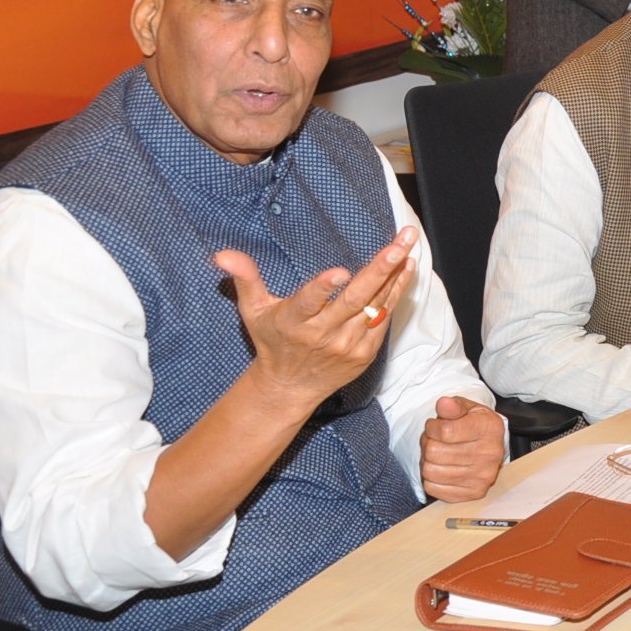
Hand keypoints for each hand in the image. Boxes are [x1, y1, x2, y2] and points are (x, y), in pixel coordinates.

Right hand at [212, 229, 417, 416]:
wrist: (291, 387)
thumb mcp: (253, 311)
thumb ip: (245, 279)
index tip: (340, 272)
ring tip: (408, 248)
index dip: (323, 288)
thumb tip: (222, 254)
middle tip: (399, 244)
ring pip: (375, 307)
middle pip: (354, 300)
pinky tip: (406, 270)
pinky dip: (396, 294)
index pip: (308, 303)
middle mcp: (322, 334)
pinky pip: (383, 320)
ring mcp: (347, 345)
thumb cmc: (272, 341)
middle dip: (380, 270)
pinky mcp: (364, 353)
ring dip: (395, 277)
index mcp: (293, 322)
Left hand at [420, 395, 504, 502]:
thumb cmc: (474, 425)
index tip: (435, 425)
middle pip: (434, 452)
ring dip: (427, 461)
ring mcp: (482, 477)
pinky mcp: (473, 493)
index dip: (431, 427)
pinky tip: (441, 468)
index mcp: (490, 428)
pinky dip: (431, 478)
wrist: (490, 446)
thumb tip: (443, 404)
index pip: (444, 431)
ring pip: (430, 471)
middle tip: (435, 440)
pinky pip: (433, 488)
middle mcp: (490, 454)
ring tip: (438, 454)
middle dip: (428, 443)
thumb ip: (453, 405)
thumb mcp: (467, 408)